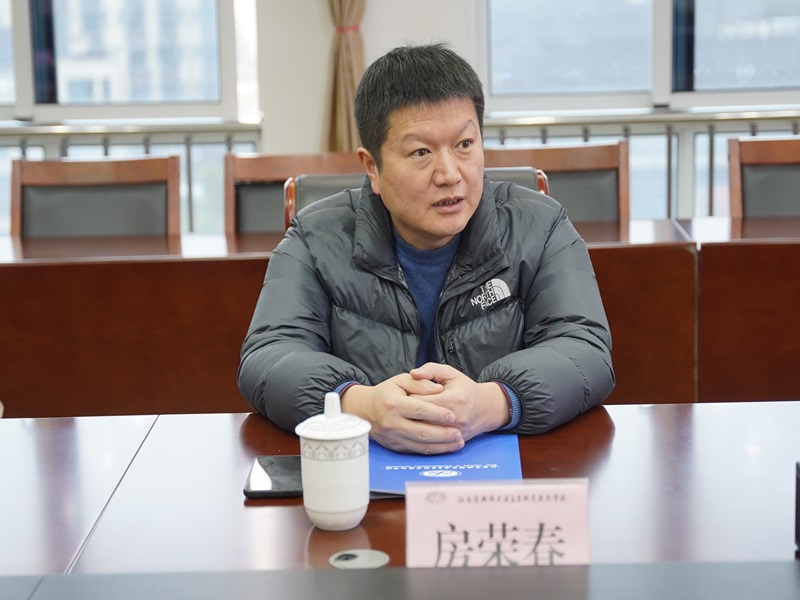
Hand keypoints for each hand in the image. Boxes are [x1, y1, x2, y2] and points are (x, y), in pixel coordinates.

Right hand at [340, 373, 464, 454]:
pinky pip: (417, 451)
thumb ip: (420, 383)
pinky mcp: (395, 446)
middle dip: (443, 434)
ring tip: (457, 442)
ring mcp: (393, 437)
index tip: (452, 416)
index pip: (420, 410)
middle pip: (422, 432)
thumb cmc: (387, 392)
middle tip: (458, 434)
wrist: (366, 409)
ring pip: (421, 445)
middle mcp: (392, 423)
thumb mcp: (401, 380)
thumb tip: (438, 389)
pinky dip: (433, 450)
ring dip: (441, 446)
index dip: (438, 414)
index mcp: (393, 404)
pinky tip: (445, 447)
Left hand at [409, 363, 510, 440]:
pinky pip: (431, 442)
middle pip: (421, 419)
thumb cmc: (464, 389)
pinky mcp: (453, 443)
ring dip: (413, 425)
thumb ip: (430, 370)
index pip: (422, 401)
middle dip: (408, 412)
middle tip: (402, 407)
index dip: (409, 397)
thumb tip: (413, 373)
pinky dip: (421, 435)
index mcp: (454, 399)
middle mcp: (456, 419)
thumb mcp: (450, 373)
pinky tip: (416, 427)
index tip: (404, 393)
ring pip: (424, 433)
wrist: (485, 409)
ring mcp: (455, 433)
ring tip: (408, 416)